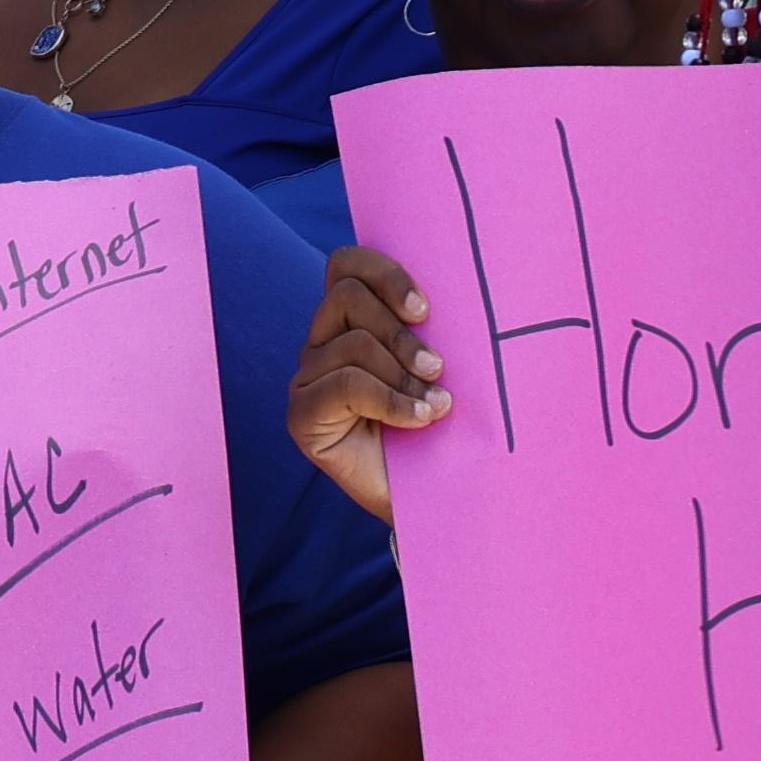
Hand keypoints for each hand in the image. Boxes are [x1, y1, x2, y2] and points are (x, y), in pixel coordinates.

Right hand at [290, 242, 446, 520]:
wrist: (436, 496)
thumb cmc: (446, 427)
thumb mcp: (442, 366)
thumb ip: (431, 327)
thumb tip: (457, 287)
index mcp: (351, 321)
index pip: (346, 265)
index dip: (385, 273)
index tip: (426, 310)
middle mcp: (321, 345)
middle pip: (347, 297)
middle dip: (401, 333)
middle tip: (437, 369)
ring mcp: (307, 380)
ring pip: (351, 344)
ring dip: (403, 374)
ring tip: (436, 405)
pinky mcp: (302, 417)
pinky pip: (345, 385)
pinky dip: (391, 401)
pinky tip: (418, 420)